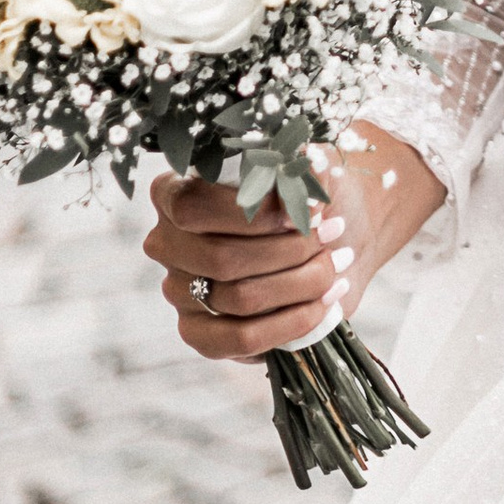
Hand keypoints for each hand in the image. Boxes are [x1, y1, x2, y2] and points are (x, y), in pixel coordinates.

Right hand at [145, 122, 443, 364]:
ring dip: (301, 282)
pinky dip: (291, 323)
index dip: (252, 213)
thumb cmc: (306, 196)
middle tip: (334, 233)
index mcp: (173, 194)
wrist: (326, 238)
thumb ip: (300, 164)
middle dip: (290, 249)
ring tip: (337, 265)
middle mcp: (166, 243)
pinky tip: (323, 305)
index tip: (307, 209)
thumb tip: (303, 167)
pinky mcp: (200, 333)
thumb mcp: (305, 167)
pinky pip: (241, 339)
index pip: (192, 206)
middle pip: (222, 258)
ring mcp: (179, 291)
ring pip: (239, 298)